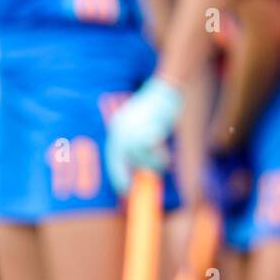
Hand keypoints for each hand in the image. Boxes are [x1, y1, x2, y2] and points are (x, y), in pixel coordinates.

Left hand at [106, 76, 182, 195]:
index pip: (113, 157)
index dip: (117, 174)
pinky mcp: (145, 134)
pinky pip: (154, 155)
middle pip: (122, 163)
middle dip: (128, 176)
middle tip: (137, 187)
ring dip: (155, 164)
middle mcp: (120, 131)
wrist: (166, 90)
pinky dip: (162, 158)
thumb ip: (138, 141)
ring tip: (165, 159)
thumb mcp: (143, 123)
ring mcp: (131, 133)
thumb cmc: (158, 107)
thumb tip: (140, 167)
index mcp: (117, 128)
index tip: (123, 189)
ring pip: (142, 160)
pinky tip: (167, 154)